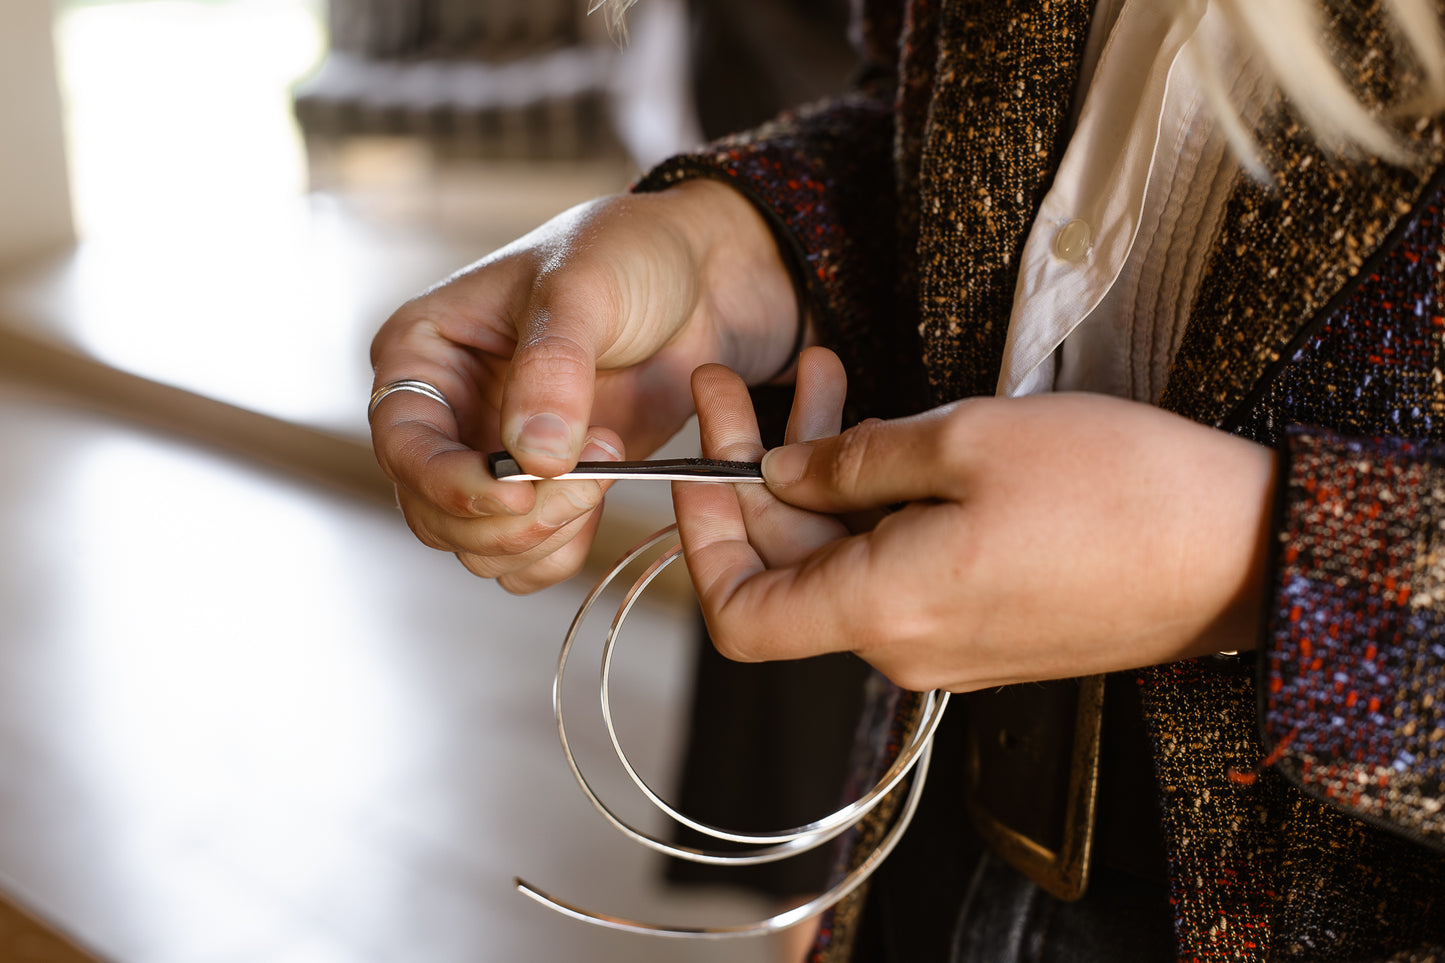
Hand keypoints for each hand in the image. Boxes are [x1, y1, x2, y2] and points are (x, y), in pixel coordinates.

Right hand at [369, 179, 801, 592]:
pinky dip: (564, 546)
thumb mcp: (585, 288)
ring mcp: (488, 458)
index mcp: (421, 350)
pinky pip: (528, 556)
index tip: (515, 493)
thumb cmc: (629, 257)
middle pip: (434, 513)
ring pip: (478, 546)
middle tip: (590, 478)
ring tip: (609, 461)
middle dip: (510, 516)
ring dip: (544, 532)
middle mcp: (442, 413)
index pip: (402, 442)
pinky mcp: (539, 490)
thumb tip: (531, 456)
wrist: (701, 283)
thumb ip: (555, 367)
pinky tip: (605, 491)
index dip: (448, 483)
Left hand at [676, 360, 1277, 691]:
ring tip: (834, 378)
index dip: (702, 539)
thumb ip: (853, 462)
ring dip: (826, 475)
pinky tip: (892, 432)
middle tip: (769, 377)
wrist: (1243, 551)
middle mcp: (904, 648)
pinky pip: (898, 569)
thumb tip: (781, 474)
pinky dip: (876, 504)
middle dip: (765, 471)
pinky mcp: (984, 628)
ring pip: (845, 561)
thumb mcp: (967, 441)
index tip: (703, 460)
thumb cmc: (1119, 491)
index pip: (739, 616)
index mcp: (884, 610)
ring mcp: (947, 644)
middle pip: (790, 571)